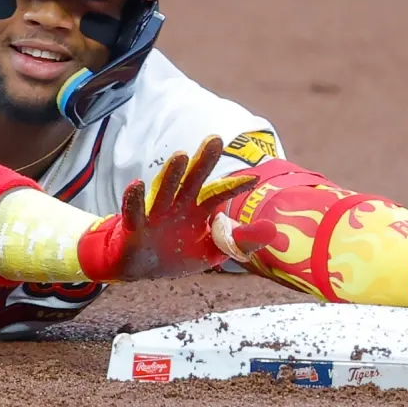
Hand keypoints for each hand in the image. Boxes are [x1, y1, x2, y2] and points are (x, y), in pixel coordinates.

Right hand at [78, 136, 274, 279]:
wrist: (139, 267)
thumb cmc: (177, 253)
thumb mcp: (214, 250)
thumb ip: (241, 240)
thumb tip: (273, 229)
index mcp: (198, 210)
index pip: (218, 194)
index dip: (234, 186)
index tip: (254, 177)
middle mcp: (178, 206)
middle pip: (193, 181)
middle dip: (203, 161)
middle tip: (215, 139)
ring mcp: (156, 214)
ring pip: (165, 190)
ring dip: (172, 174)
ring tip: (181, 155)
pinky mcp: (136, 227)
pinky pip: (135, 211)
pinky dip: (134, 198)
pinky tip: (137, 184)